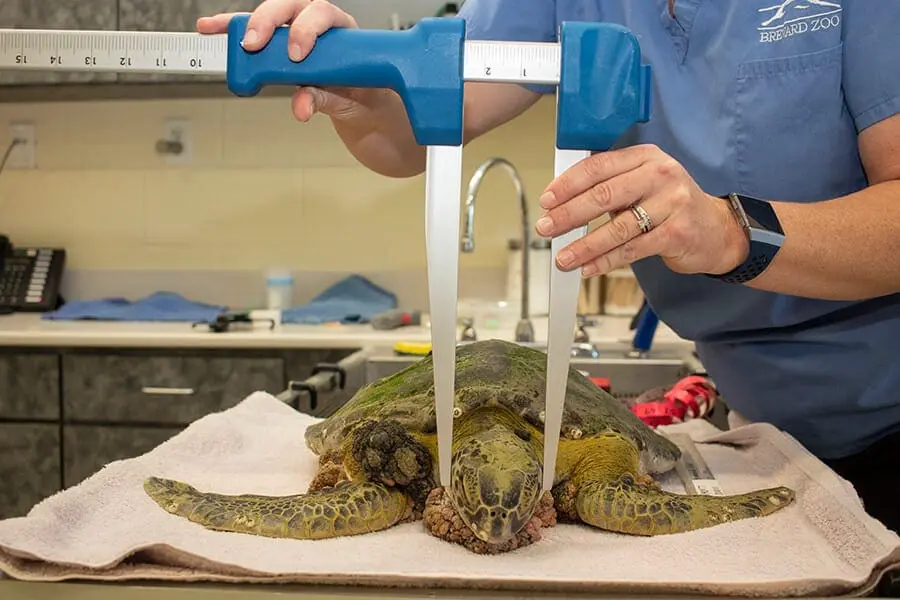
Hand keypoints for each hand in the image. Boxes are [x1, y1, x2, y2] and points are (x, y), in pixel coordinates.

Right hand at [196, 0, 386, 123]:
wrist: (366, 110)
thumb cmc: (364, 97)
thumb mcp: (350, 102)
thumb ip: (325, 100)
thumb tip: (301, 106)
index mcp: (341, 31)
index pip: (322, 14)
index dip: (306, 29)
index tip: (296, 54)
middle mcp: (318, 26)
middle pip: (290, 7)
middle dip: (268, 22)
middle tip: (254, 44)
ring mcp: (297, 35)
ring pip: (270, 17)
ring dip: (243, 23)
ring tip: (215, 29)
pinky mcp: (281, 49)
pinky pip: (257, 35)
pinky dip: (232, 31)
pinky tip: (212, 29)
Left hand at [534, 144, 748, 276]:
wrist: (717, 230)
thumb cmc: (672, 205)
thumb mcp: (645, 183)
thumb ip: (611, 186)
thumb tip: (563, 202)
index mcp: (645, 157)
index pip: (598, 167)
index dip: (568, 184)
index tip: (547, 200)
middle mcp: (660, 175)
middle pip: (604, 195)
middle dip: (569, 214)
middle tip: (546, 227)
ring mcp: (671, 204)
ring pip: (617, 227)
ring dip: (584, 245)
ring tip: (563, 257)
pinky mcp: (676, 233)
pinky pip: (632, 249)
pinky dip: (606, 261)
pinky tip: (588, 268)